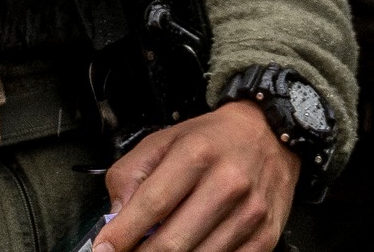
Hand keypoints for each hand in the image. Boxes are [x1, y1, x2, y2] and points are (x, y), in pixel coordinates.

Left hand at [97, 99, 298, 251]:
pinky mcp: (264, 236)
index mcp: (198, 154)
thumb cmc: (213, 140)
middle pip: (172, 243)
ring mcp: (249, 213)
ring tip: (159, 249)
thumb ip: (131, 173)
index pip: (151, 205)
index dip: (122, 234)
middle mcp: (227, 183)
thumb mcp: (165, 139)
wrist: (269, 134)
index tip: (104, 248)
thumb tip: (116, 217)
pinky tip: (190, 250)